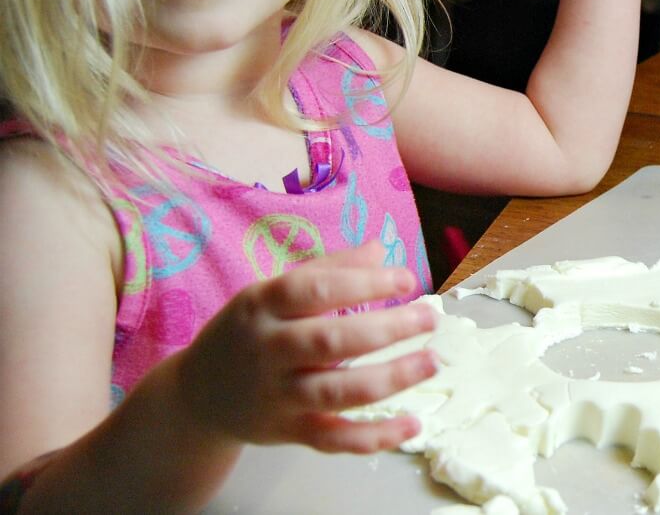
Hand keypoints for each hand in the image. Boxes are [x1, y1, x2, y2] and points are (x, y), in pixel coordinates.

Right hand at [174, 241, 436, 453]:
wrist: (198, 394)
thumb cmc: (246, 330)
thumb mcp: (272, 290)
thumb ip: (327, 270)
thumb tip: (378, 250)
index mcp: (262, 305)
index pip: (314, 290)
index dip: (361, 283)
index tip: (405, 278)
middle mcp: (267, 350)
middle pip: (331, 341)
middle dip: (387, 329)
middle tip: (430, 317)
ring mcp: (277, 396)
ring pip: (338, 393)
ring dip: (391, 378)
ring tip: (431, 360)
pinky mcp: (288, 432)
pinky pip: (335, 439)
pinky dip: (375, 437)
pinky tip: (412, 423)